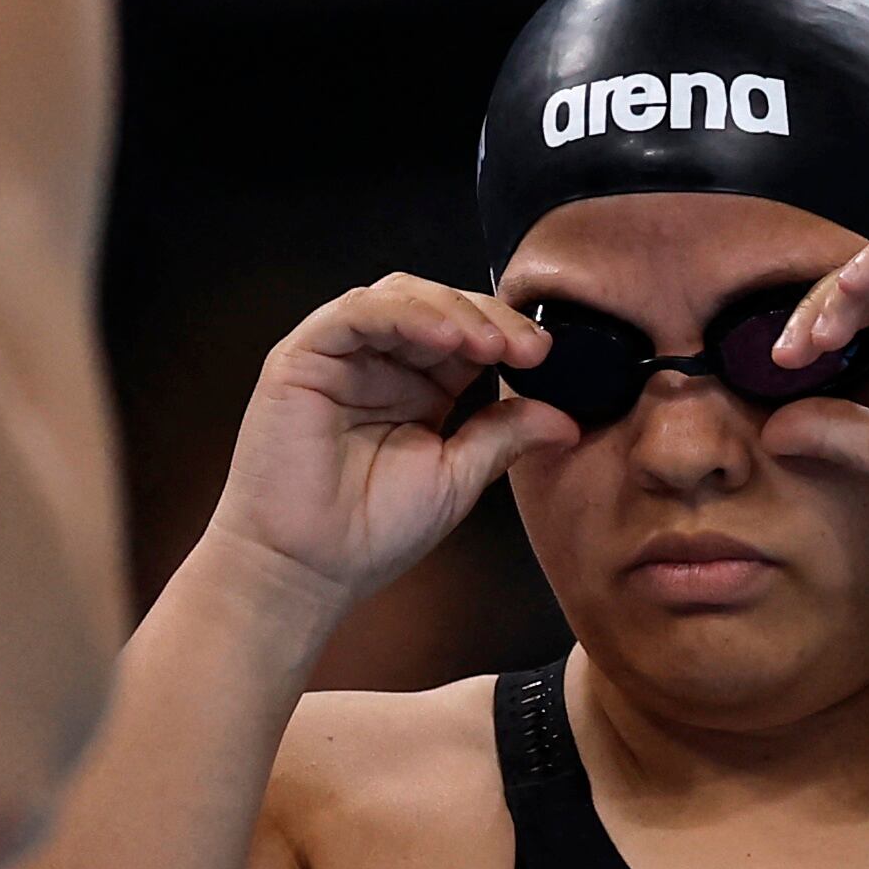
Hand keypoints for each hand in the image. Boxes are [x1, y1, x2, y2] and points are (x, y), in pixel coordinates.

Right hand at [202, 278, 576, 625]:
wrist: (306, 570)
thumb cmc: (370, 532)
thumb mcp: (457, 477)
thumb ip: (504, 435)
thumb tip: (566, 419)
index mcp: (420, 388)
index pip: (468, 335)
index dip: (507, 334)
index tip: (544, 356)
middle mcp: (381, 364)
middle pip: (438, 305)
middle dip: (488, 318)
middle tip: (526, 348)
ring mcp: (341, 356)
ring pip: (400, 298)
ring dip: (450, 311)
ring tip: (488, 343)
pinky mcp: (302, 357)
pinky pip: (354, 313)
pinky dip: (401, 315)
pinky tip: (441, 337)